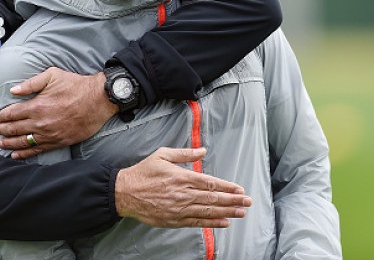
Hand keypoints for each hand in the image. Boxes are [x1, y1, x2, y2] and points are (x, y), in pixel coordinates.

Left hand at [0, 67, 117, 158]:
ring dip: (10, 143)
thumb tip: (13, 90)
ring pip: (24, 142)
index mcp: (37, 105)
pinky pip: (38, 150)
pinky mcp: (58, 142)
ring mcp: (49, 134)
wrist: (98, 100)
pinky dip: (25, 154)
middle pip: (15, 129)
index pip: (12, 113)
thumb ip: (31, 83)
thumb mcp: (52, 76)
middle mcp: (41, 122)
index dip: (2, 116)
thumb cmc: (76, 85)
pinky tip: (16, 155)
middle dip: (3, 130)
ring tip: (1, 143)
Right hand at [115, 147, 251, 227]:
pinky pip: (197, 222)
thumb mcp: (162, 155)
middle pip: (213, 198)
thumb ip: (184, 154)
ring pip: (208, 211)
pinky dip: (212, 223)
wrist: (125, 192)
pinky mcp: (174, 220)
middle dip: (233, 200)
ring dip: (227, 212)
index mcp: (181, 177)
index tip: (239, 189)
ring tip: (241, 213)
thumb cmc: (143, 173)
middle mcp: (183, 194)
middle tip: (248, 202)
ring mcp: (179, 208)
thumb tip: (202, 150)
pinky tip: (224, 222)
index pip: (210, 182)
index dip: (227, 187)